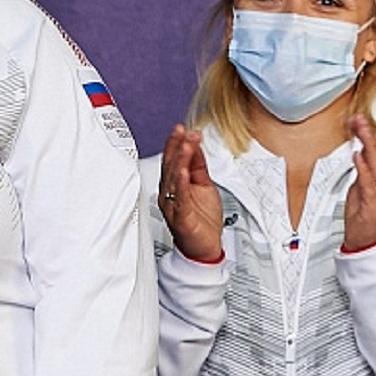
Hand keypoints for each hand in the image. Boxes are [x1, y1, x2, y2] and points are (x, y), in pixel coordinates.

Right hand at [158, 124, 224, 261]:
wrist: (203, 247)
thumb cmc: (201, 220)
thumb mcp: (204, 186)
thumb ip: (198, 166)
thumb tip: (196, 146)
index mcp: (175, 184)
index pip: (173, 159)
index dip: (176, 143)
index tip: (182, 129)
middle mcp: (171, 193)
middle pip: (171, 165)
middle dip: (176, 146)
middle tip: (183, 131)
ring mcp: (174, 204)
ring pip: (174, 178)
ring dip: (179, 159)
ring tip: (185, 144)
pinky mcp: (180, 215)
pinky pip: (179, 197)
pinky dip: (180, 183)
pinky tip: (183, 171)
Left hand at [344, 114, 375, 250]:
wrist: (369, 243)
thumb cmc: (367, 217)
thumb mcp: (363, 188)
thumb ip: (363, 172)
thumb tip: (359, 155)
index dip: (370, 134)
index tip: (360, 121)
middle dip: (369, 134)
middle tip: (359, 119)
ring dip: (368, 145)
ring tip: (360, 130)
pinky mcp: (375, 204)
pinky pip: (369, 183)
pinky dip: (363, 168)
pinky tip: (358, 157)